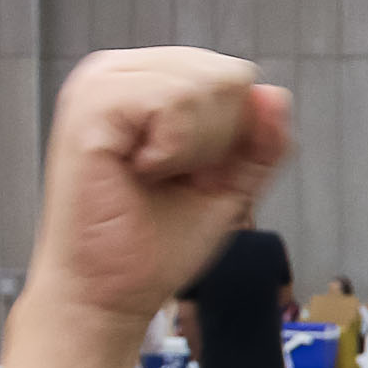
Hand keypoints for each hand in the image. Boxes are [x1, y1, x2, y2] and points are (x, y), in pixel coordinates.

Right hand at [26, 48, 291, 322]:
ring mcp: (101, 82)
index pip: (232, 77)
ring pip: (201, 83)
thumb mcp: (227, 186)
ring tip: (151, 175)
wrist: (107, 295)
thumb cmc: (153, 246)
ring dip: (194, 147)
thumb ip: (260, 143)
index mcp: (149, 83)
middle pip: (225, 75)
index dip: (232, 138)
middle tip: (170, 179)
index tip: (189, 177)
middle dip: (217, 141)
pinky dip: (173, 148)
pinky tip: (141, 170)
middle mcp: (123, 72)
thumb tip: (276, 95)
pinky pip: (172, 101)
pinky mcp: (91, 105)